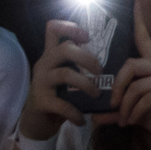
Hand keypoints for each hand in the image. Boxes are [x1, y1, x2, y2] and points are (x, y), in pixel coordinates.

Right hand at [20, 18, 105, 138]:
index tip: (87, 38)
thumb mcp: (67, 76)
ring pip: (66, 74)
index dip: (70, 28)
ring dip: (87, 85)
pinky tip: (82, 119)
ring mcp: (40, 82)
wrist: (37, 122)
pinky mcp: (40, 101)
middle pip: (65, 49)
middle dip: (88, 58)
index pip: (53, 29)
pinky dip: (76, 113)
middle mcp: (44, 64)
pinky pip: (62, 104)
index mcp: (51, 55)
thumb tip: (113, 61)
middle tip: (100, 71)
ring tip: (96, 94)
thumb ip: (79, 65)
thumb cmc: (58, 95)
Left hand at [113, 13, 150, 149]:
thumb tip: (94, 117)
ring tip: (124, 119)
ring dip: (125, 105)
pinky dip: (136, 112)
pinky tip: (134, 121)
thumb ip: (118, 112)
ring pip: (137, 84)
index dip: (137, 20)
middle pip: (132, 64)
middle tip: (111, 103)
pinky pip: (148, 97)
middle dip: (117, 85)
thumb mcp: (137, 114)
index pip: (144, 38)